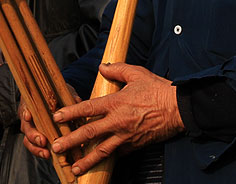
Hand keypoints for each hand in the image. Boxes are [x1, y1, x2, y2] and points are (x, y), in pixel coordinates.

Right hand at [20, 87, 81, 160]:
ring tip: (47, 154)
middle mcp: (28, 118)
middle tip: (42, 141)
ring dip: (37, 149)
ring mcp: (30, 130)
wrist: (49, 100)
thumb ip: (66, 96)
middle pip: (26, 128)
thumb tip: (77, 100)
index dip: (25, 112)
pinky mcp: (37, 139)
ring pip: (29, 141)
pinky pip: (36, 147)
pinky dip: (42, 152)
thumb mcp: (60, 93)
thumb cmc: (53, 95)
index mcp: (31, 104)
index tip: (28, 115)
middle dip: (33, 136)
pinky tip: (50, 156)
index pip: (25, 108)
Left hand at [49, 63, 183, 175]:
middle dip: (71, 141)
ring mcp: (126, 136)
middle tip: (56, 147)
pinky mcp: (135, 145)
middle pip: (89, 133)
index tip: (57, 118)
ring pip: (102, 151)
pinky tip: (97, 164)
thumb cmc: (158, 89)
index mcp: (116, 102)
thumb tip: (102, 67)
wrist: (179, 108)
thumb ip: (117, 70)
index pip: (88, 108)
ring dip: (86, 160)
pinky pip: (118, 154)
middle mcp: (118, 121)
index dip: (70, 113)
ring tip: (74, 168)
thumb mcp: (137, 74)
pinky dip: (107, 160)